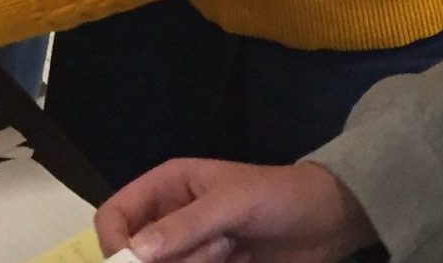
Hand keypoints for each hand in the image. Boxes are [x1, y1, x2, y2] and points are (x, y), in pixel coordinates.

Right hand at [95, 160, 378, 262]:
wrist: (327, 224)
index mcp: (167, 187)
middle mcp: (169, 221)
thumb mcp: (234, 201)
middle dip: (169, 260)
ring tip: (232, 252)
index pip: (114, 215)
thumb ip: (186, 224)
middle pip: (135, 256)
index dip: (115, 243)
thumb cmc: (279, 197)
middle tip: (216, 248)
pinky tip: (238, 262)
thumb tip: (136, 251)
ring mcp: (188, 251)